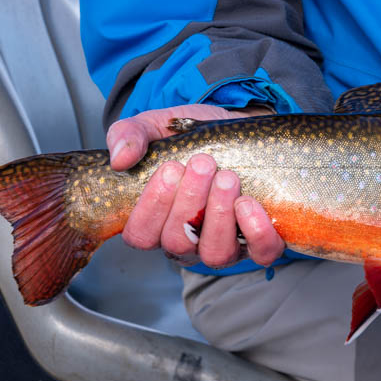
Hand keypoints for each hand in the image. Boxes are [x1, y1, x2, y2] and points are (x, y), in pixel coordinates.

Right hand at [106, 104, 285, 267]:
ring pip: (215, 254)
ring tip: (227, 178)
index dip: (152, 207)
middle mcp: (188, 241)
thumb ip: (129, 136)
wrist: (241, 132)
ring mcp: (225, 246)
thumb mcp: (157, 127)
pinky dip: (256, 231)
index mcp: (157, 222)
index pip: (141, 235)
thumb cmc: (195, 138)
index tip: (170, 168)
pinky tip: (249, 202)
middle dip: (189, 201)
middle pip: (177, 243)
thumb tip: (120, 159)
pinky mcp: (260, 242)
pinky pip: (261, 252)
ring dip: (219, 214)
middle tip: (203, 163)